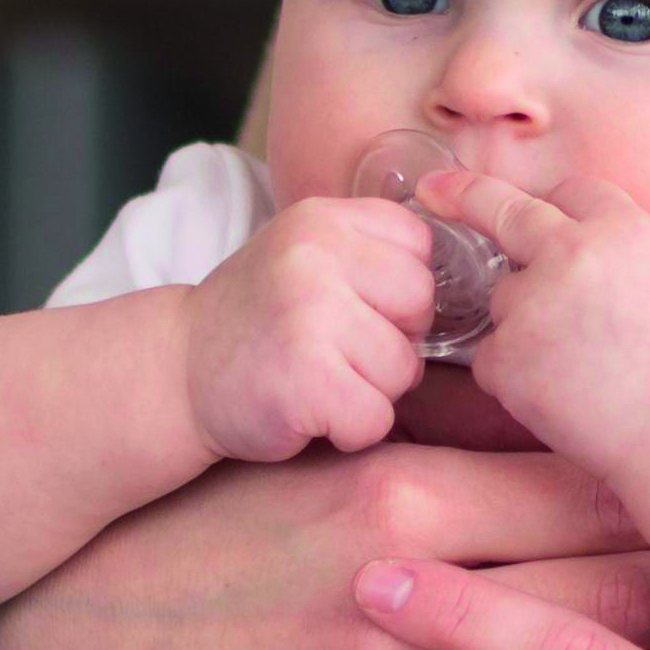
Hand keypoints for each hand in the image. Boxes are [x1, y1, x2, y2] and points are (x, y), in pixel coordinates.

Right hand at [177, 199, 465, 463]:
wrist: (174, 374)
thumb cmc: (255, 322)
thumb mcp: (306, 257)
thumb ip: (372, 254)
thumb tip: (474, 279)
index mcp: (323, 218)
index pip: (420, 248)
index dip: (398, 294)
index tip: (354, 311)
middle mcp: (314, 256)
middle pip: (421, 307)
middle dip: (392, 343)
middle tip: (334, 354)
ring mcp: (308, 315)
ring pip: (403, 369)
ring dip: (369, 392)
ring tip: (315, 382)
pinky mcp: (304, 380)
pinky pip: (374, 417)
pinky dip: (348, 431)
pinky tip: (307, 412)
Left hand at [423, 167, 649, 466]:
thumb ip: (620, 245)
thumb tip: (575, 233)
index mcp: (621, 226)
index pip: (569, 191)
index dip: (558, 208)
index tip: (516, 197)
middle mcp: (570, 253)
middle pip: (506, 213)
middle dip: (466, 195)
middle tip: (435, 191)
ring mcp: (532, 303)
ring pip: (505, 297)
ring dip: (527, 321)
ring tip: (582, 364)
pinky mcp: (505, 356)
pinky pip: (493, 354)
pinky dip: (515, 373)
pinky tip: (560, 392)